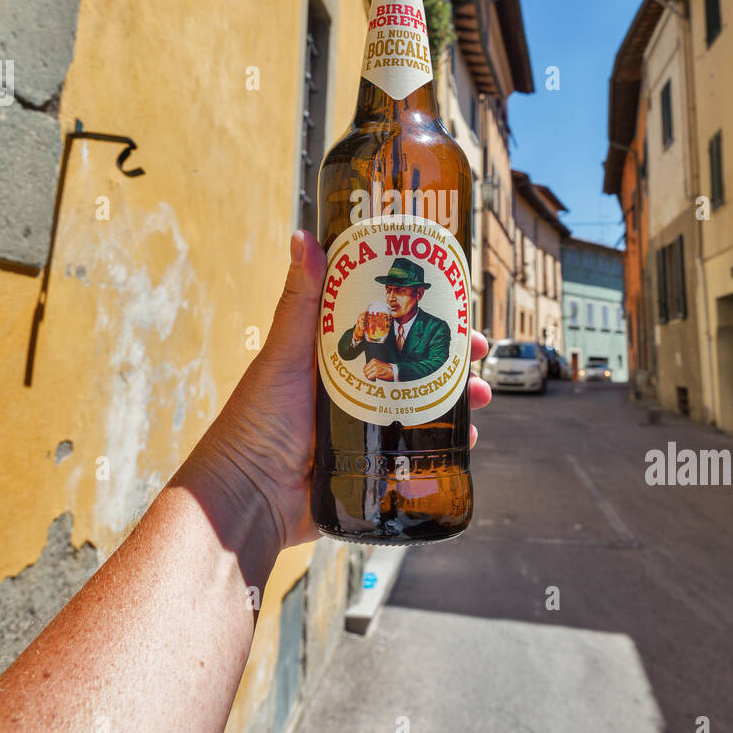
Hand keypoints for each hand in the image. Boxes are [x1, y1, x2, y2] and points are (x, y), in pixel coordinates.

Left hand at [174, 232, 491, 552]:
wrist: (252, 497)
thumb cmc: (258, 421)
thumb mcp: (285, 354)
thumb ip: (299, 300)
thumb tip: (303, 235)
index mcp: (331, 354)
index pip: (385, 321)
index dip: (419, 309)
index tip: (453, 300)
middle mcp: (352, 386)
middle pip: (412, 362)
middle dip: (449, 357)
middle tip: (479, 352)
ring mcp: (364, 426)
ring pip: (421, 404)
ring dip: (455, 397)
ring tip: (480, 397)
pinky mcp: (373, 463)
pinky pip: (417, 449)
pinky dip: (444, 441)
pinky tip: (468, 437)